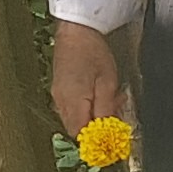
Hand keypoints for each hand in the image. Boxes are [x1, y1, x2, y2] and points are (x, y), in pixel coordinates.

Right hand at [52, 19, 128, 138]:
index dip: (96, 141)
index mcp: (73, 102)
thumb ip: (105, 110)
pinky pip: (71, 108)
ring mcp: (58, 96)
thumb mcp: (107, 82)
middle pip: (77, 130)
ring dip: (92, 118)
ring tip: (110, 102)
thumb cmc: (93, 52)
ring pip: (74, 119)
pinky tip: (98, 95)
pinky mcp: (59, 89)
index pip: (81, 135)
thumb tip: (106, 132)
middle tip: (114, 118)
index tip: (110, 141)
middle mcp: (61, 102)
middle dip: (96, 130)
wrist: (76, 30)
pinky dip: (85, 108)